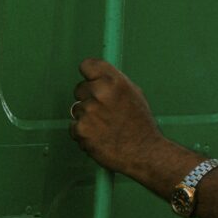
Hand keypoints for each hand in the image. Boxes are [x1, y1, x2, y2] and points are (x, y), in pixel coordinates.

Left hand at [69, 58, 164, 175]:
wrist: (144, 152)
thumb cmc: (141, 125)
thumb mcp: (135, 95)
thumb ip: (115, 84)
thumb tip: (99, 77)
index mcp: (116, 82)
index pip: (88, 65)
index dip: (88, 73)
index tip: (90, 78)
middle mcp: (101, 93)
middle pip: (79, 88)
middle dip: (88, 98)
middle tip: (103, 111)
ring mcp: (89, 112)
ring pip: (76, 109)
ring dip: (86, 117)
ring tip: (104, 127)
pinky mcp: (80, 129)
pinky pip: (73, 127)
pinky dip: (83, 132)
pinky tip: (99, 136)